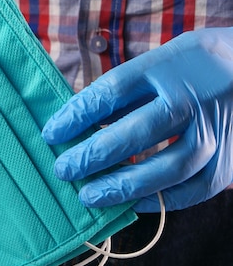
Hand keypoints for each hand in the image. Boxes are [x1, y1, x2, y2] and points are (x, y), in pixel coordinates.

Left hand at [42, 27, 232, 211]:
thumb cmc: (192, 65)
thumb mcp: (157, 61)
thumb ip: (123, 92)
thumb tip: (77, 124)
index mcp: (166, 66)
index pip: (112, 91)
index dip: (76, 114)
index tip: (50, 133)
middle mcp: (192, 98)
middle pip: (137, 131)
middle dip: (93, 155)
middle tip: (63, 170)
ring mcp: (215, 129)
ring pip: (169, 166)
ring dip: (124, 186)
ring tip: (89, 196)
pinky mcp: (229, 157)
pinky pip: (196, 187)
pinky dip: (161, 200)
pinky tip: (131, 203)